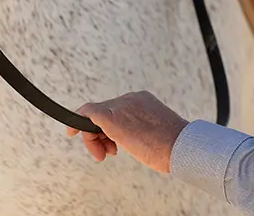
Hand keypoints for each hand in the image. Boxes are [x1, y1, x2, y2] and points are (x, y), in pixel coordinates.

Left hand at [65, 91, 188, 173]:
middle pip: (103, 112)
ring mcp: (121, 107)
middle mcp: (130, 98)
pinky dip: (76, 121)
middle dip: (99, 134)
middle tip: (105, 154)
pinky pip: (87, 113)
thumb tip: (125, 138)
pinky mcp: (112, 118)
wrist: (181, 146)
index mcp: (143, 99)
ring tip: (104, 154)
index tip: (108, 142)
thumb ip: (139, 127)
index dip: (107, 127)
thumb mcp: (155, 131)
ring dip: (93, 137)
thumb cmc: (172, 146)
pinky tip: (71, 132)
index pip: (116, 109)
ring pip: (94, 116)